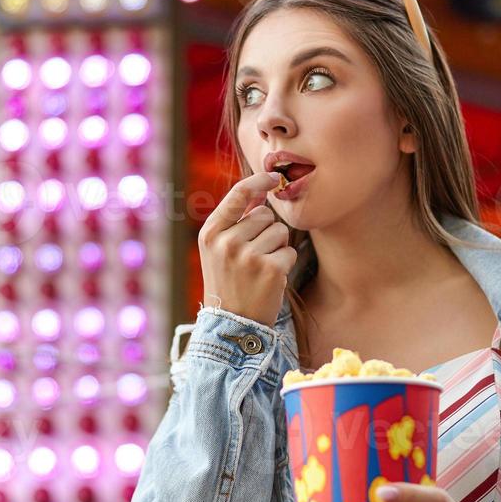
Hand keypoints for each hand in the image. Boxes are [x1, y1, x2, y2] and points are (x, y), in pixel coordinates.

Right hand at [197, 172, 294, 326]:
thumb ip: (235, 219)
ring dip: (277, 247)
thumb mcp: (218, 249)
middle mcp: (226, 242)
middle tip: (253, 257)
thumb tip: (259, 192)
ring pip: (280, 231)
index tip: (274, 176)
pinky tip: (270, 278)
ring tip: (260, 267)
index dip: (258, 181)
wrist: (231, 324)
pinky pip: (290, 252)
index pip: (237, 194)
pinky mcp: (269, 269)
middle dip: (266, 232)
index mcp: (210, 233)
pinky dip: (285, 264)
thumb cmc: (228, 281)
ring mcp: (248, 256)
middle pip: (264, 215)